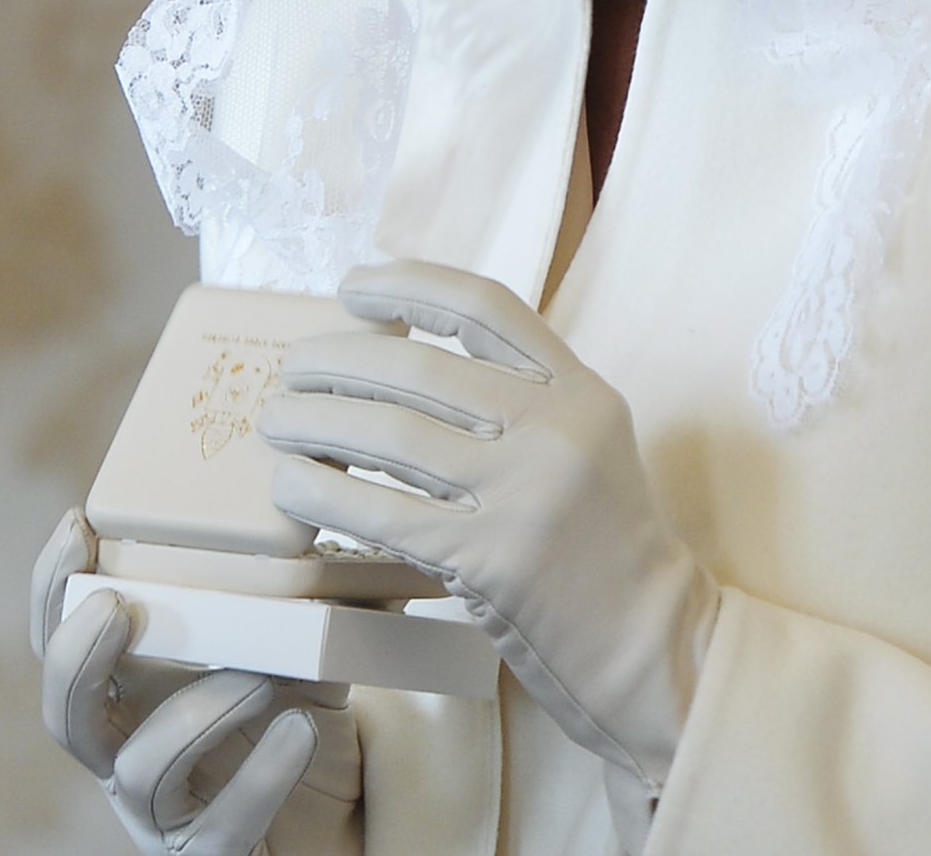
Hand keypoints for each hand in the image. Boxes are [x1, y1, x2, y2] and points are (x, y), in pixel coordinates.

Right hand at [31, 509, 360, 855]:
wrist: (341, 824)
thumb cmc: (300, 718)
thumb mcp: (305, 645)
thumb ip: (317, 587)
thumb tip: (363, 515)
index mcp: (136, 687)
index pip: (66, 638)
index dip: (56, 586)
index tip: (79, 524)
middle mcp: (132, 749)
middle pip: (64, 713)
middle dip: (77, 656)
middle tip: (117, 605)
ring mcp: (164, 811)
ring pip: (140, 769)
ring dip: (196, 712)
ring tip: (261, 673)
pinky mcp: (209, 855)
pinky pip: (217, 826)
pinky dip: (259, 775)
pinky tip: (299, 730)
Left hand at [258, 260, 718, 848]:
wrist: (654, 646)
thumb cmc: (604, 545)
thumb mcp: (586, 444)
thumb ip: (521, 398)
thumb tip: (401, 361)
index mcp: (580, 390)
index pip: (484, 306)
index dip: (409, 284)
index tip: (353, 286)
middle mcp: (555, 430)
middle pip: (419, 367)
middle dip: (337, 359)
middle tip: (292, 367)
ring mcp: (524, 494)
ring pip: (390, 433)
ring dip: (315, 419)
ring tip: (276, 418)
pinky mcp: (490, 561)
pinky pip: (382, 512)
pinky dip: (321, 490)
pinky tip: (289, 484)